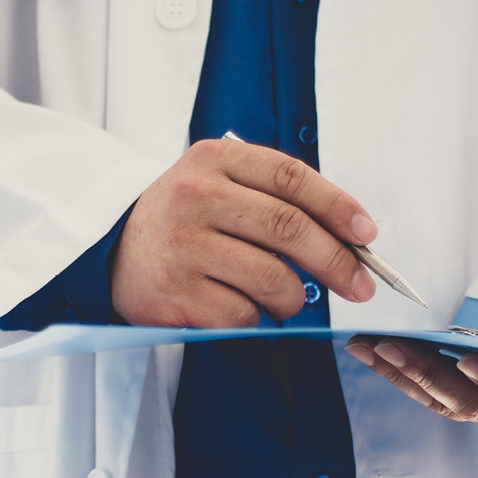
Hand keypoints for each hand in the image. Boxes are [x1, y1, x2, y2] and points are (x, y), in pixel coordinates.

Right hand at [112, 138, 377, 326]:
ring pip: (273, 279)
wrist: (110, 249)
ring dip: (293, 297)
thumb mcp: (218, 184)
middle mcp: (194, 196)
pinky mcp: (174, 292)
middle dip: (337, 261)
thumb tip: (352, 238)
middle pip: (289, 229)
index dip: (338, 206)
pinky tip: (236, 304)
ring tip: (284, 297)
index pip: (291, 177)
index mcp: (213, 160)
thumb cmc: (183, 219)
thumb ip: (276, 198)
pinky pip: (242, 314)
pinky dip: (254, 317)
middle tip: (361, 285)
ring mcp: (182, 246)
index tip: (367, 234)